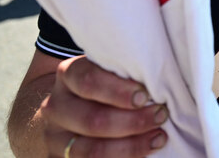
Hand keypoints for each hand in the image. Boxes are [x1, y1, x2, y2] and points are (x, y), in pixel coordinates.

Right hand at [41, 56, 167, 156]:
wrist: (74, 107)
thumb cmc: (107, 82)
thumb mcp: (110, 69)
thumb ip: (127, 71)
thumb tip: (162, 77)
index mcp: (68, 75)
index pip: (88, 81)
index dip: (118, 91)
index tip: (145, 96)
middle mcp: (56, 106)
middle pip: (93, 119)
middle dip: (133, 121)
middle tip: (161, 115)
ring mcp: (56, 137)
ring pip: (91, 150)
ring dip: (130, 147)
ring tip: (159, 137)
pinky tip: (143, 153)